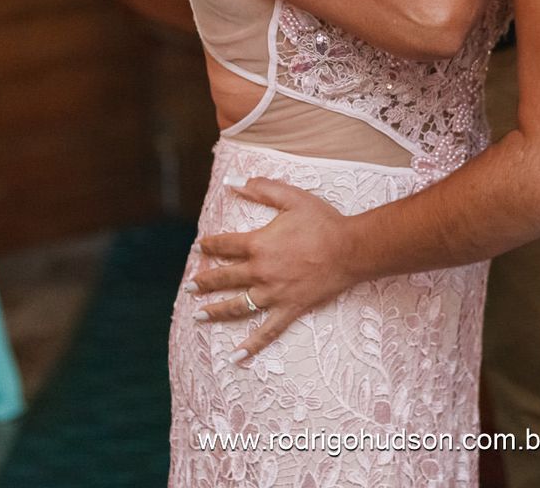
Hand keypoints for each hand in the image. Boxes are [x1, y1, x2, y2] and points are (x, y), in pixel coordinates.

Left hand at [187, 176, 357, 359]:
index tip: (200, 247)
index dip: (210, 245)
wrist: (350, 249)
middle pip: (224, 278)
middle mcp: (261, 271)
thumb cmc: (322, 222)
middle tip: (189, 287)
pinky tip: (236, 357)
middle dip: (204, 282)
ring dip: (216, 311)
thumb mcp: (291, 198)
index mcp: (258, 244)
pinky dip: (251, 345)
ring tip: (199, 316)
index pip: (224, 245)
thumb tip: (234, 181)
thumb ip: (262, 189)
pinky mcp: (289, 308)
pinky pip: (267, 331)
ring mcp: (274, 294)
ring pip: (237, 306)